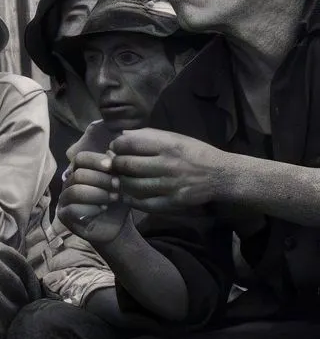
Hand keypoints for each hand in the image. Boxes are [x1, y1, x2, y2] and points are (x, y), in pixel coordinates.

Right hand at [57, 151, 131, 245]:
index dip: (95, 160)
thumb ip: (116, 168)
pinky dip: (91, 208)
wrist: (116, 226)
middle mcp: (68, 183)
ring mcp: (64, 199)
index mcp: (80, 171)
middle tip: (117, 186)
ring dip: (98, 194)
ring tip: (113, 198)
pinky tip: (102, 209)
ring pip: (76, 191)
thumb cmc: (117, 202)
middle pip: (79, 174)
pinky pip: (73, 209)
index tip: (111, 166)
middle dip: (101, 180)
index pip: (80, 158)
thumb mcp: (121, 183)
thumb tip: (111, 152)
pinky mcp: (64, 216)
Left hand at [108, 129, 230, 211]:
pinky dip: (131, 200)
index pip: (129, 144)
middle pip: (127, 165)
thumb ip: (148, 135)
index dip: (116, 146)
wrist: (223, 176)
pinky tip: (127, 196)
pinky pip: (144, 204)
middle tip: (114, 165)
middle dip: (116, 164)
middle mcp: (168, 165)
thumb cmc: (196, 154)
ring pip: (132, 185)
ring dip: (121, 182)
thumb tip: (121, 135)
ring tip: (121, 179)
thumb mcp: (176, 138)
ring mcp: (170, 186)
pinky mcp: (174, 202)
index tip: (115, 149)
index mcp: (168, 145)